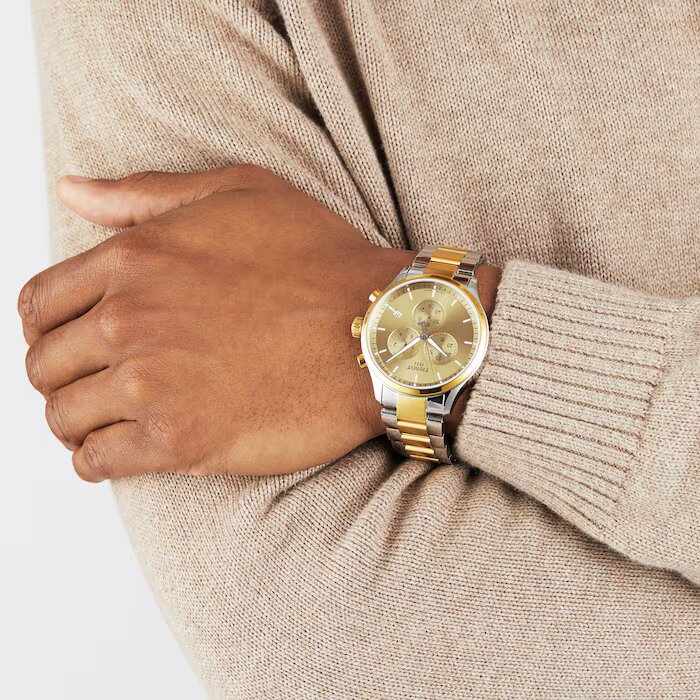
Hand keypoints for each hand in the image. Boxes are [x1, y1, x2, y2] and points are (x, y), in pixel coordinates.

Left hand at [19, 165, 499, 480]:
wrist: (378, 330)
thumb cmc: (321, 260)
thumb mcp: (241, 191)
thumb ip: (145, 193)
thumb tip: (72, 190)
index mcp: (134, 259)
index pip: (40, 305)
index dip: (47, 329)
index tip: (72, 343)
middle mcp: (128, 321)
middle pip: (45, 366)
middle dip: (63, 378)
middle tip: (97, 385)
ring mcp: (151, 384)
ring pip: (63, 418)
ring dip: (78, 423)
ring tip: (109, 421)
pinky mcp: (179, 440)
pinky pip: (97, 463)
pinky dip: (96, 461)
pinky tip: (121, 451)